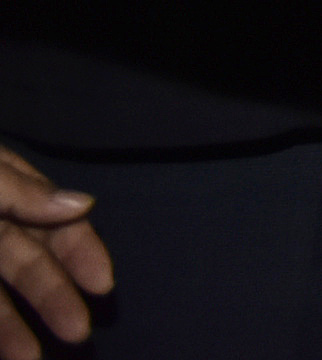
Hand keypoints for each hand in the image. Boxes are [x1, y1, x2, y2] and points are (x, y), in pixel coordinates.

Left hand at [0, 141, 109, 359]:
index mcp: (4, 187)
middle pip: (25, 260)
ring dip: (11, 328)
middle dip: (52, 296)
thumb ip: (22, 191)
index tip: (103, 284)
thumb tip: (84, 204)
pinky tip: (2, 353)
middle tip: (78, 333)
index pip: (53, 218)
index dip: (80, 250)